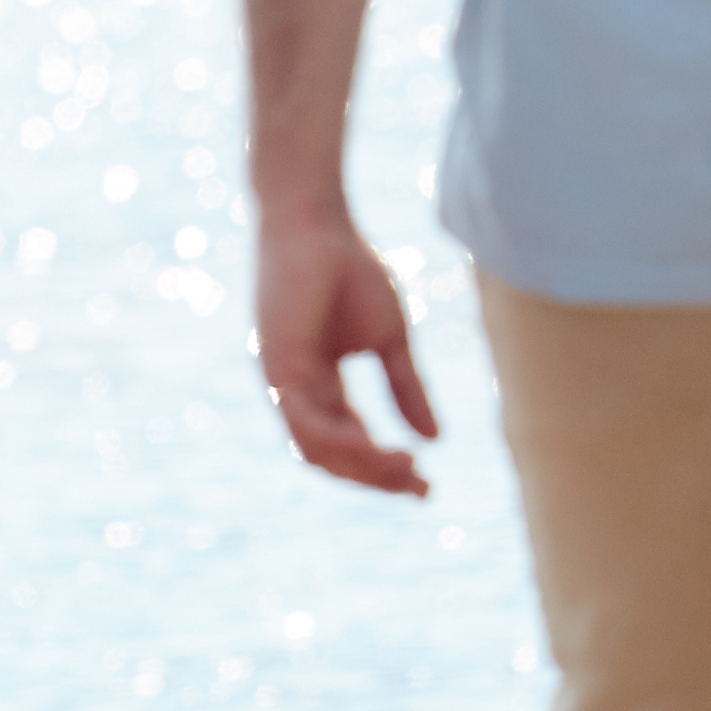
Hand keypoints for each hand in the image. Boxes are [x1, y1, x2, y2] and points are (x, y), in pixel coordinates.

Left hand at [254, 204, 438, 497]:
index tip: (426, 488)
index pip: (350, 444)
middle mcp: (295, 393)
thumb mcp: (391, 340)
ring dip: (361, 466)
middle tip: (420, 487)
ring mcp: (281, 384)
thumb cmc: (349, 270)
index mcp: (319, 387)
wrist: (317, 222)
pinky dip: (339, 440)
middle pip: (332, 457)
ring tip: (405, 468)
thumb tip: (436, 440)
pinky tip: (374, 447)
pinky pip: (305, 421)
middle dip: (376, 478)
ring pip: (316, 449)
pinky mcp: (274, 368)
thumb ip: (406, 389)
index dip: (385, 470)